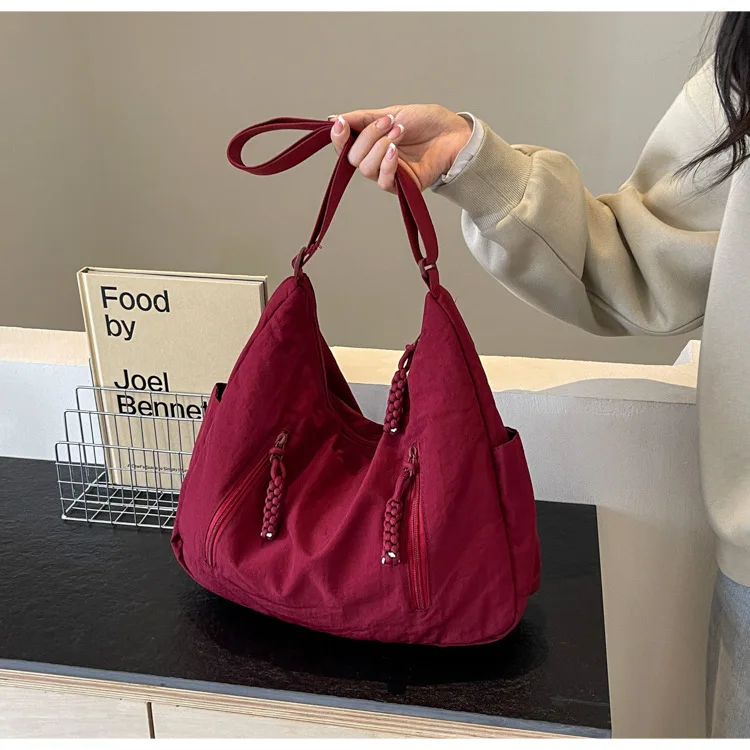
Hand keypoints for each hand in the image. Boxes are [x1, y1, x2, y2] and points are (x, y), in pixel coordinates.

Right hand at [329, 105, 472, 192]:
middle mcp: (375, 160)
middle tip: (389, 123)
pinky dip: (387, 163)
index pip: (343, 146)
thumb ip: (362, 119)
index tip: (341, 124)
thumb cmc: (427, 123)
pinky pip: (383, 181)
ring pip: (365, 169)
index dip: (338, 137)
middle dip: (369, 136)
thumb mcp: (391, 113)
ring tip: (399, 132)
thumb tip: (333, 119)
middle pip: (352, 158)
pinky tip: (395, 150)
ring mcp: (388, 173)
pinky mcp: (402, 186)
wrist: (453, 133)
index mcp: (370, 142)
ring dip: (380, 147)